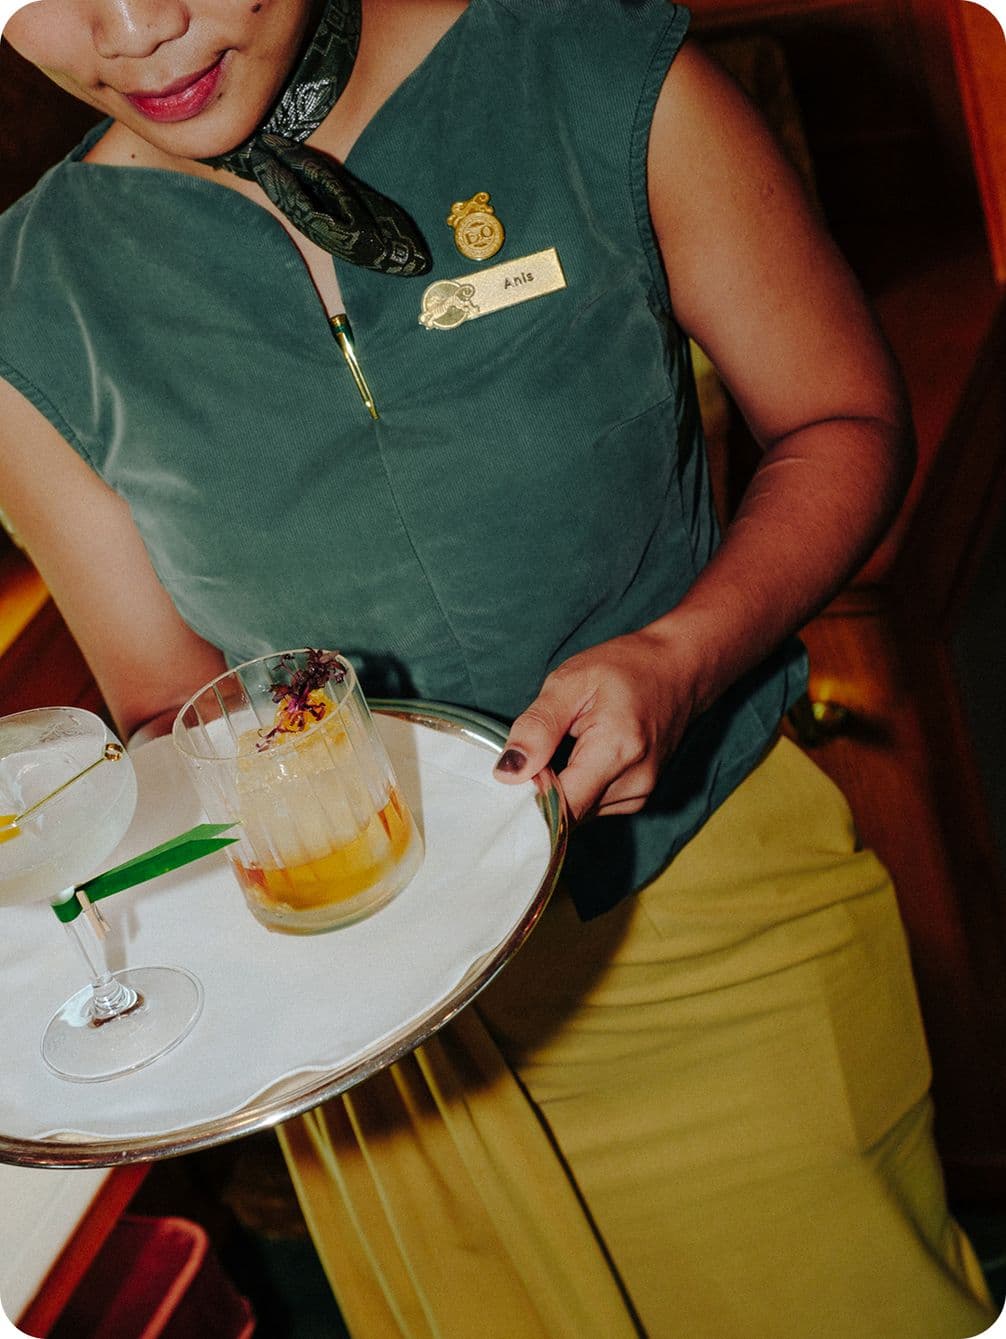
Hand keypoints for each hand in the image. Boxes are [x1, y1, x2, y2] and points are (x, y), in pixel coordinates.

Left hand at [493, 627, 698, 822]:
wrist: (679, 668)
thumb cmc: (626, 668)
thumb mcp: (571, 681)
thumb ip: (537, 727)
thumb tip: (507, 773)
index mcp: (616, 750)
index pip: (560, 807)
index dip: (528, 797)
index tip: (513, 774)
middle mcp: (634, 782)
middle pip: (567, 812)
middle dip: (543, 788)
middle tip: (542, 746)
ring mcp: (640, 794)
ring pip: (577, 811)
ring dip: (562, 786)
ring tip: (568, 744)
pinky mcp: (638, 797)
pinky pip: (592, 804)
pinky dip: (578, 785)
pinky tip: (583, 754)